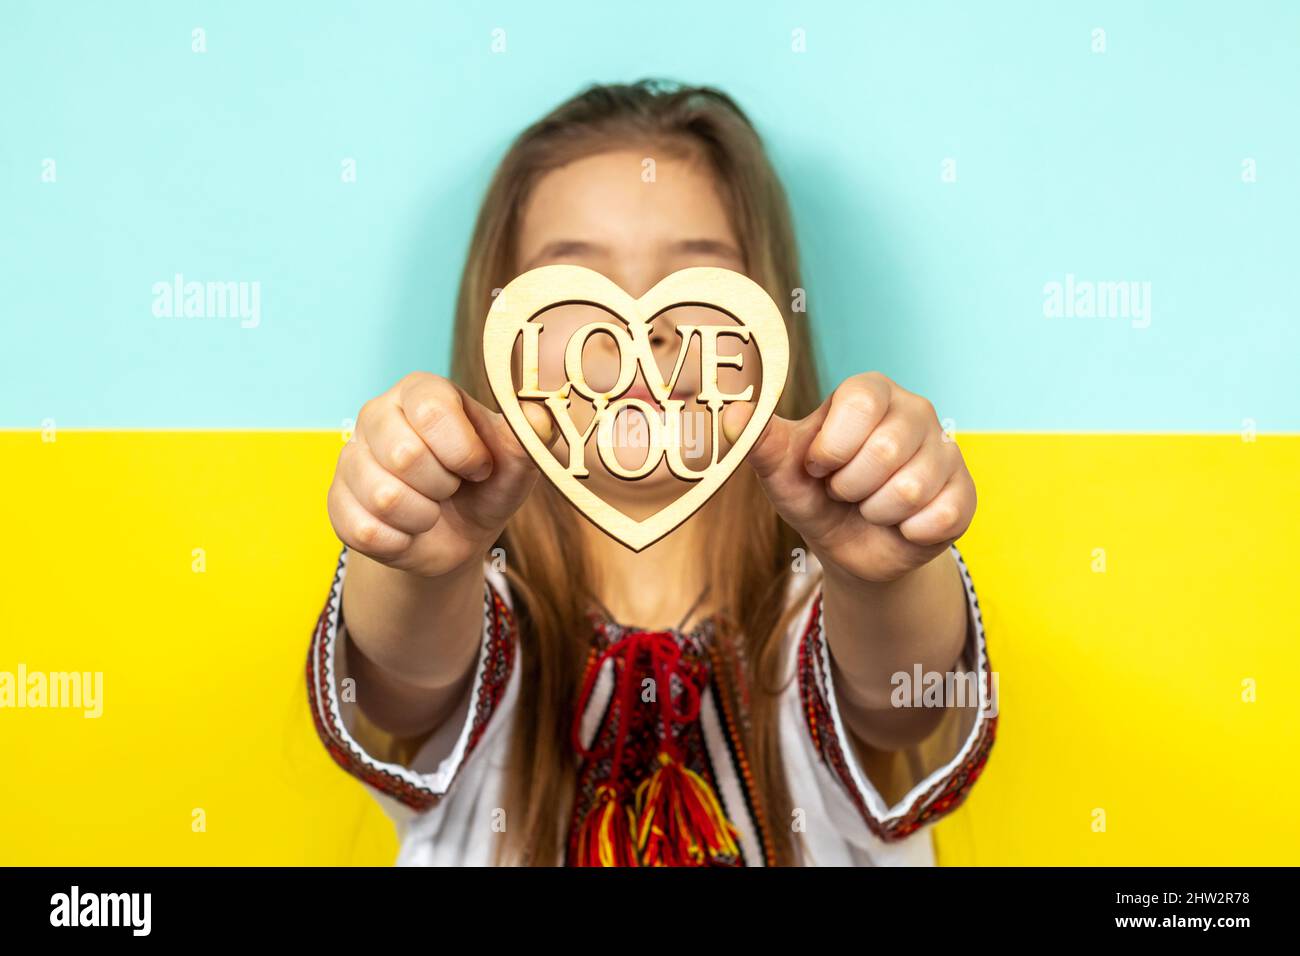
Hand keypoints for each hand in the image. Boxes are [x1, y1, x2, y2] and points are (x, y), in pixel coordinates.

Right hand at [328, 372, 555, 576]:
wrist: (457, 535)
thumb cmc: (486, 485)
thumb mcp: (516, 462)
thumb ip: (530, 437)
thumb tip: (541, 417)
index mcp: (422, 391)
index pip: (433, 410)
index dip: (464, 451)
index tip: (478, 467)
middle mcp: (377, 414)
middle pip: (404, 455)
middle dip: (443, 486)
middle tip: (451, 489)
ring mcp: (350, 458)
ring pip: (383, 497)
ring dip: (423, 517)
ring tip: (431, 509)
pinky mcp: (337, 502)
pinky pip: (365, 531)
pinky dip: (400, 542)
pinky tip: (409, 530)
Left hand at [723, 372, 975, 582]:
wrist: (849, 547)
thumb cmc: (815, 494)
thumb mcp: (782, 471)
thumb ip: (760, 442)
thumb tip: (731, 415)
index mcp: (870, 392)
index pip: (858, 403)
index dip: (831, 447)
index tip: (819, 466)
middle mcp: (915, 410)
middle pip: (884, 450)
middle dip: (850, 487)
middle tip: (845, 490)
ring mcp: (946, 450)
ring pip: (910, 489)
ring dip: (876, 512)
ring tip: (870, 506)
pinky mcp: (965, 493)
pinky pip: (937, 517)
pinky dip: (907, 533)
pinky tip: (901, 525)